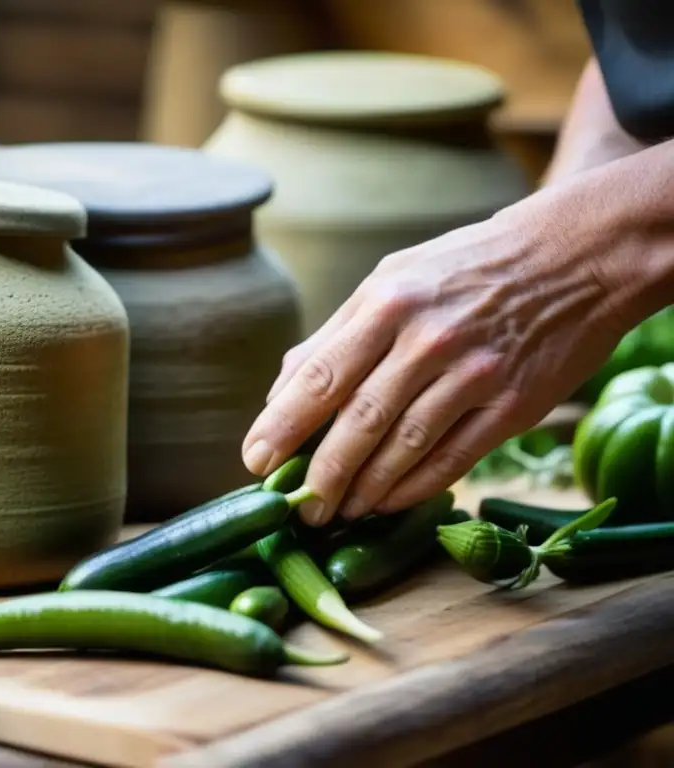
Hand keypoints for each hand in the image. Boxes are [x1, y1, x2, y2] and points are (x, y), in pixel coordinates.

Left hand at [241, 208, 630, 525]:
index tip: (255, 462)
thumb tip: (282, 390)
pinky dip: (413, 488)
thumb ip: (336, 334)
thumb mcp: (394, 279)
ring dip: (363, 490)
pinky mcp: (513, 404)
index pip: (318, 376)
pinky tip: (387, 503)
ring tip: (337, 512)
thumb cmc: (467, 268)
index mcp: (387, 303)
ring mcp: (472, 373)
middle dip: (319, 474)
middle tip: (298, 507)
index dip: (281, 427)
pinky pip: (452, 459)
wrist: (576, 255)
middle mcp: (426, 340)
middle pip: (357, 422)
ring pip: (403, 447)